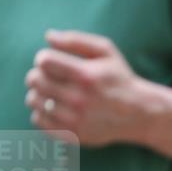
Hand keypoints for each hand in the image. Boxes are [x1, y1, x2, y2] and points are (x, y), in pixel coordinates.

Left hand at [25, 30, 145, 145]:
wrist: (138, 114)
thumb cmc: (119, 78)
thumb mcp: (106, 51)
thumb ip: (76, 40)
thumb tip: (48, 36)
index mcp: (86, 76)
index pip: (44, 61)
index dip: (45, 58)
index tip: (54, 61)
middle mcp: (79, 100)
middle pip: (35, 80)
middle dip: (40, 74)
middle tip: (52, 76)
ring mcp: (74, 120)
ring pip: (33, 100)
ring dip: (39, 93)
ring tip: (53, 91)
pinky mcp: (71, 134)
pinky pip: (37, 120)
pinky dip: (42, 112)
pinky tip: (56, 107)